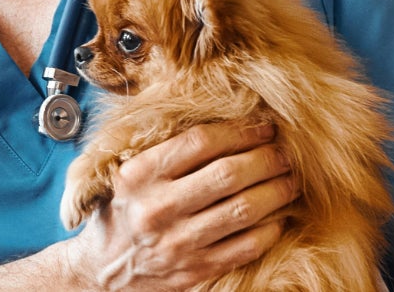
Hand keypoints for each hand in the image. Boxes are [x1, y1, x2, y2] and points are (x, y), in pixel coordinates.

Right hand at [60, 122, 298, 290]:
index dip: (240, 130)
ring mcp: (177, 244)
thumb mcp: (130, 174)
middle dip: (267, 159)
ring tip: (291, 179)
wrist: (102, 270)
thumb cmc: (122, 212)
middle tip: (286, 152)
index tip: (265, 126)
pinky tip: (280, 215)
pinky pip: (245, 246)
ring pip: (243, 210)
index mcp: (139, 175)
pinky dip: (270, 228)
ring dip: (276, 191)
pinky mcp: (195, 271)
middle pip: (228, 174)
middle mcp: (157, 208)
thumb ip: (168, 151)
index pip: (200, 142)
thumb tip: (228, 123)